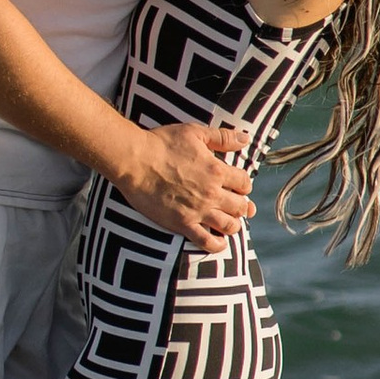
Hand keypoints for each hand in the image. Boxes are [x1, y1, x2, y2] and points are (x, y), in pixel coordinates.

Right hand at [123, 118, 253, 245]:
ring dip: (234, 225)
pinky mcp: (182, 223)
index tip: (238, 186)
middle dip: (242, 206)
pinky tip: (219, 243)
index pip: (244, 183)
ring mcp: (198, 211)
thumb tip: (245, 139)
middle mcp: (212, 193)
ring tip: (230, 223)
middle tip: (237, 206)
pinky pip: (206, 241)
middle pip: (240, 206)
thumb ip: (222, 137)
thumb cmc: (162, 144)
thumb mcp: (195, 132)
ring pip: (228, 226)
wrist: (134, 161)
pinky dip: (217, 245)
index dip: (244, 185)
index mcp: (217, 170)